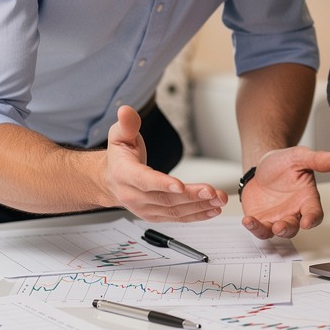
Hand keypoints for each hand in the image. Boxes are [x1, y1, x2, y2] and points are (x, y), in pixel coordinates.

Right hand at [105, 106, 228, 222]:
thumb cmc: (120, 156)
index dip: (161, 184)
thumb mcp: (120, 135)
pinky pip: (177, 218)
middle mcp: (133, 196)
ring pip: (174, 210)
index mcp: (124, 174)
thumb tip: (126, 111)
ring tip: (218, 200)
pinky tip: (212, 210)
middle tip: (212, 191)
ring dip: (199, 206)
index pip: (143, 181)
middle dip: (191, 196)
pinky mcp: (155, 215)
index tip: (180, 185)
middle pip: (165, 198)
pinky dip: (196, 215)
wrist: (111, 180)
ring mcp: (144, 209)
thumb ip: (126, 124)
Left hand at [240, 146, 329, 239]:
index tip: (308, 222)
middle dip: (287, 229)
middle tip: (280, 226)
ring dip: (270, 231)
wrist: (262, 165)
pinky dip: (253, 227)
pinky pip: (259, 228)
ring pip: (277, 232)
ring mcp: (278, 218)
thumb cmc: (284, 163)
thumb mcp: (300, 157)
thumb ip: (318, 160)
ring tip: (260, 225)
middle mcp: (294, 212)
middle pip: (295, 227)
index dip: (312, 219)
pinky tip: (247, 220)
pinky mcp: (262, 220)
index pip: (314, 213)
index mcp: (307, 199)